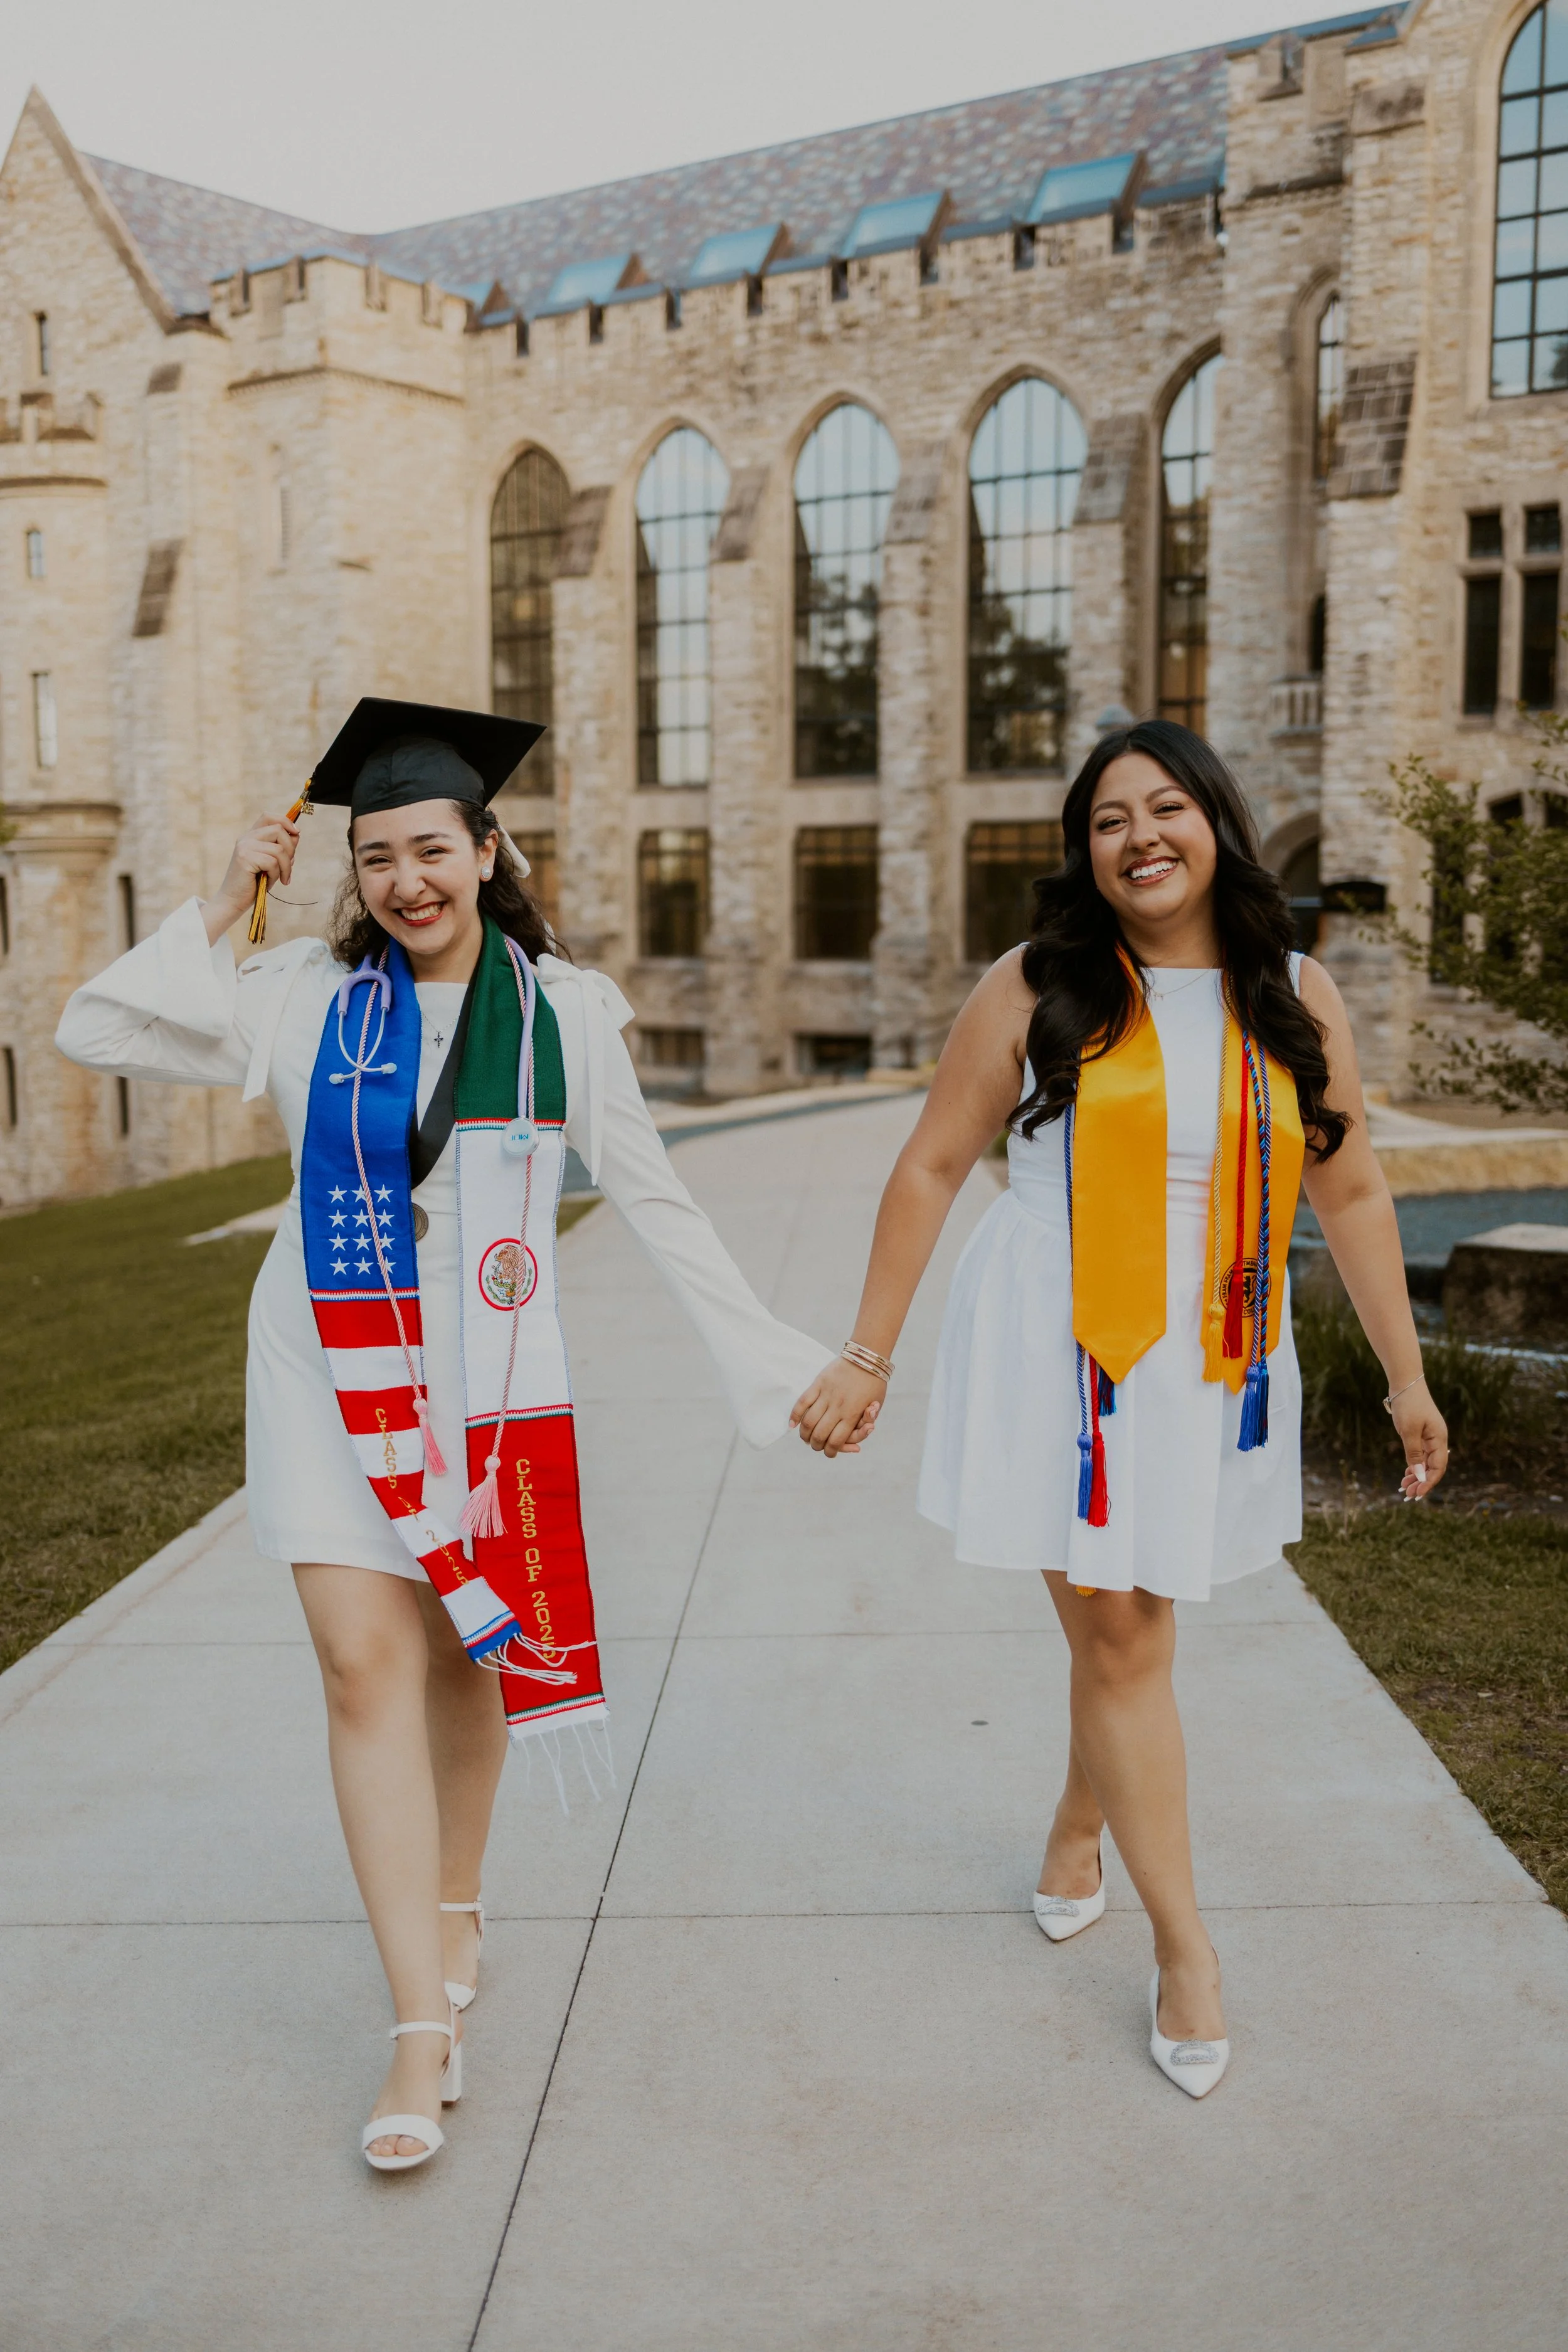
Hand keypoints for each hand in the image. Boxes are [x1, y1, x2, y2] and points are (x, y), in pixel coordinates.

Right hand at [204, 812, 301, 941]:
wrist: (234, 901)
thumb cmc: (254, 884)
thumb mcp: (272, 864)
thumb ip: (282, 849)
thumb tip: (297, 834)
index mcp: (251, 836)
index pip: (269, 817)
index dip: (286, 821)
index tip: (297, 833)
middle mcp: (246, 838)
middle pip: (278, 830)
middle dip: (291, 849)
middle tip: (288, 867)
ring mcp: (244, 846)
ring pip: (279, 849)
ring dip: (286, 867)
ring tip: (281, 879)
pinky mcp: (245, 857)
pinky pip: (273, 862)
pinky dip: (276, 874)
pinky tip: (269, 882)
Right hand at [791, 1361, 885, 1457]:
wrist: (867, 1357)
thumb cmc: (874, 1385)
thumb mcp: (876, 1408)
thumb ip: (863, 1426)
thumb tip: (856, 1446)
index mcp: (853, 1414)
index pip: (836, 1442)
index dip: (831, 1452)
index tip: (830, 1452)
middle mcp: (838, 1406)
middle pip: (820, 1435)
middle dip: (817, 1445)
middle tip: (817, 1446)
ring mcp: (826, 1395)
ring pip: (808, 1422)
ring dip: (805, 1434)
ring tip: (806, 1437)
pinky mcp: (818, 1384)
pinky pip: (802, 1402)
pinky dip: (795, 1415)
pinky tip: (792, 1425)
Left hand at [1391, 1379, 1447, 1499]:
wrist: (1405, 1383)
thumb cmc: (1409, 1405)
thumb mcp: (1409, 1431)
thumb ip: (1414, 1454)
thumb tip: (1419, 1475)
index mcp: (1439, 1439)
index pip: (1438, 1468)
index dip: (1428, 1482)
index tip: (1417, 1493)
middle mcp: (1437, 1440)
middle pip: (1432, 1467)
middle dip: (1421, 1482)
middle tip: (1407, 1494)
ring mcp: (1430, 1437)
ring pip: (1425, 1463)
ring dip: (1416, 1476)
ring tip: (1404, 1487)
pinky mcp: (1421, 1434)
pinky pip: (1420, 1455)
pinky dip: (1414, 1465)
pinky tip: (1406, 1474)